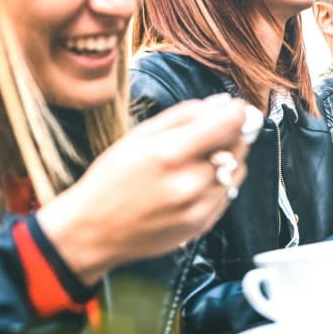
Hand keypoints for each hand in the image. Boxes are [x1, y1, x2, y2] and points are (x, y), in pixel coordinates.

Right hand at [37, 95, 249, 285]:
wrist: (94, 231)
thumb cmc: (112, 178)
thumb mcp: (139, 136)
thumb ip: (184, 115)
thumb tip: (223, 102)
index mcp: (170, 153)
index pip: (229, 124)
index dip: (237, 112)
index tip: (235, 108)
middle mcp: (189, 182)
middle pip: (238, 146)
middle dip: (232, 134)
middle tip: (212, 134)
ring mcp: (199, 207)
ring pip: (238, 170)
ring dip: (228, 159)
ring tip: (197, 161)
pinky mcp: (203, 224)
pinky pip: (229, 193)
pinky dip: (220, 182)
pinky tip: (194, 183)